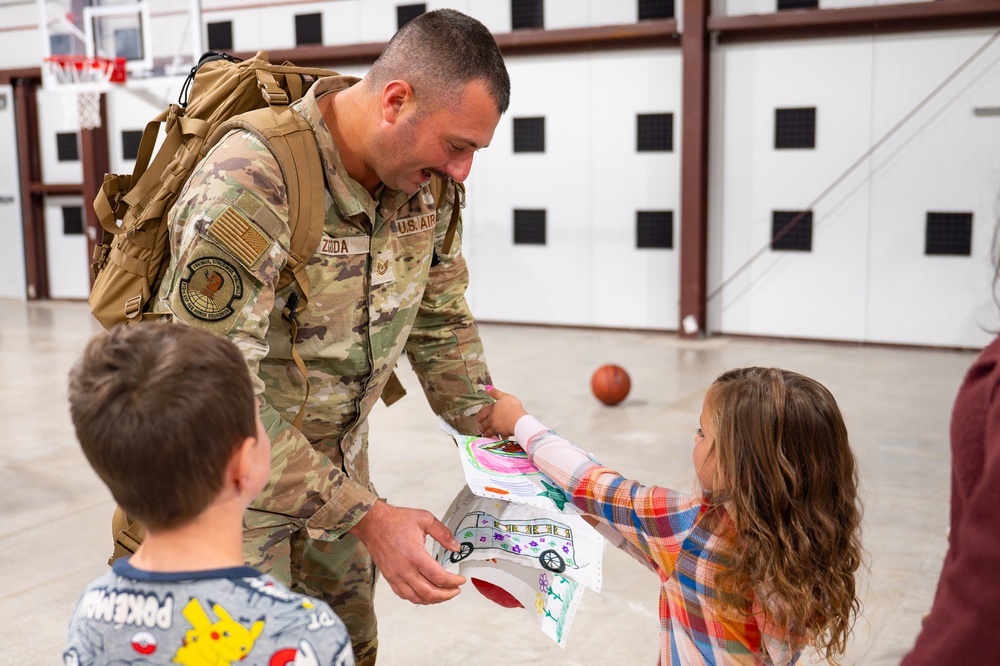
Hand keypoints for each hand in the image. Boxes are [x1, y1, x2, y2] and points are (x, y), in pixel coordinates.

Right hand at [351, 501, 465, 604]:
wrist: (372, 523)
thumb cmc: (396, 520)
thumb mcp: (425, 519)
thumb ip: (443, 533)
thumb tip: (456, 547)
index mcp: (415, 555)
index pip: (439, 577)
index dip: (453, 582)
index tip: (461, 580)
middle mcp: (405, 570)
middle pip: (429, 593)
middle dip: (447, 595)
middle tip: (456, 591)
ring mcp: (396, 576)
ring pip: (417, 598)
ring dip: (433, 600)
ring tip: (444, 594)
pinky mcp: (389, 578)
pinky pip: (405, 595)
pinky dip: (418, 598)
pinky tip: (426, 593)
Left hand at [476, 386, 527, 437]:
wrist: (518, 419)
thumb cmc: (512, 407)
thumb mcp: (504, 396)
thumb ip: (495, 393)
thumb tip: (487, 387)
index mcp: (491, 410)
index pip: (481, 413)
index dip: (479, 417)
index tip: (478, 419)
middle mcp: (491, 419)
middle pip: (483, 424)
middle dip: (481, 427)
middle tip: (481, 429)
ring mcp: (496, 427)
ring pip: (488, 432)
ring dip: (487, 434)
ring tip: (486, 435)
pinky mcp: (502, 433)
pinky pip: (499, 437)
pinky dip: (500, 438)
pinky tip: (501, 438)